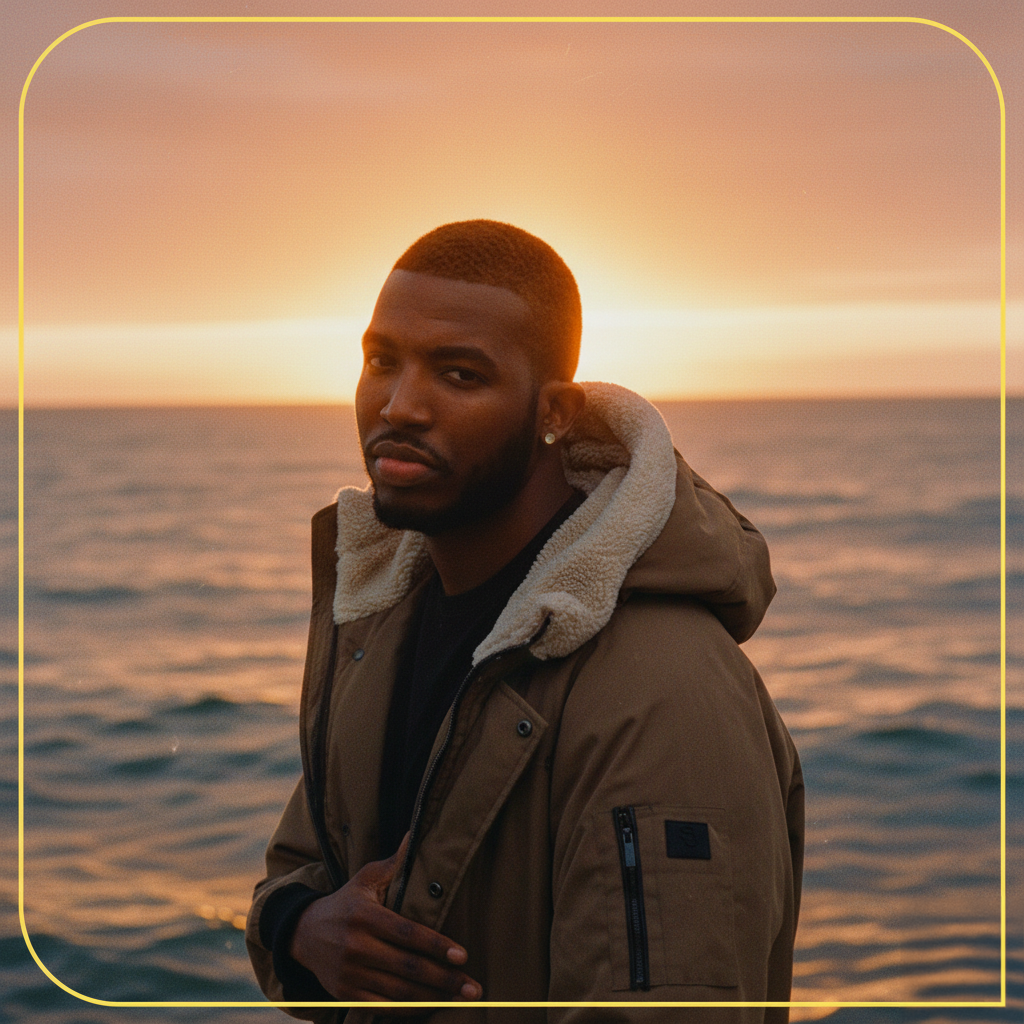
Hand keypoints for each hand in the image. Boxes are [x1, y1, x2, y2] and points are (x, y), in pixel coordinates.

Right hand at [289, 833, 481, 1009]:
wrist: (303, 934)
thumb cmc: (346, 902)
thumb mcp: (366, 879)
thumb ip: (394, 863)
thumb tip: (417, 832)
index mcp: (364, 916)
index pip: (407, 933)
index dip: (436, 945)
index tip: (463, 955)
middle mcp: (356, 946)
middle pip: (407, 967)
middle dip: (444, 978)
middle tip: (473, 988)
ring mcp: (350, 974)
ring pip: (399, 991)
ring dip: (432, 998)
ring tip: (460, 1000)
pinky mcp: (346, 994)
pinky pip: (383, 1007)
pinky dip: (408, 1010)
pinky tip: (431, 1008)